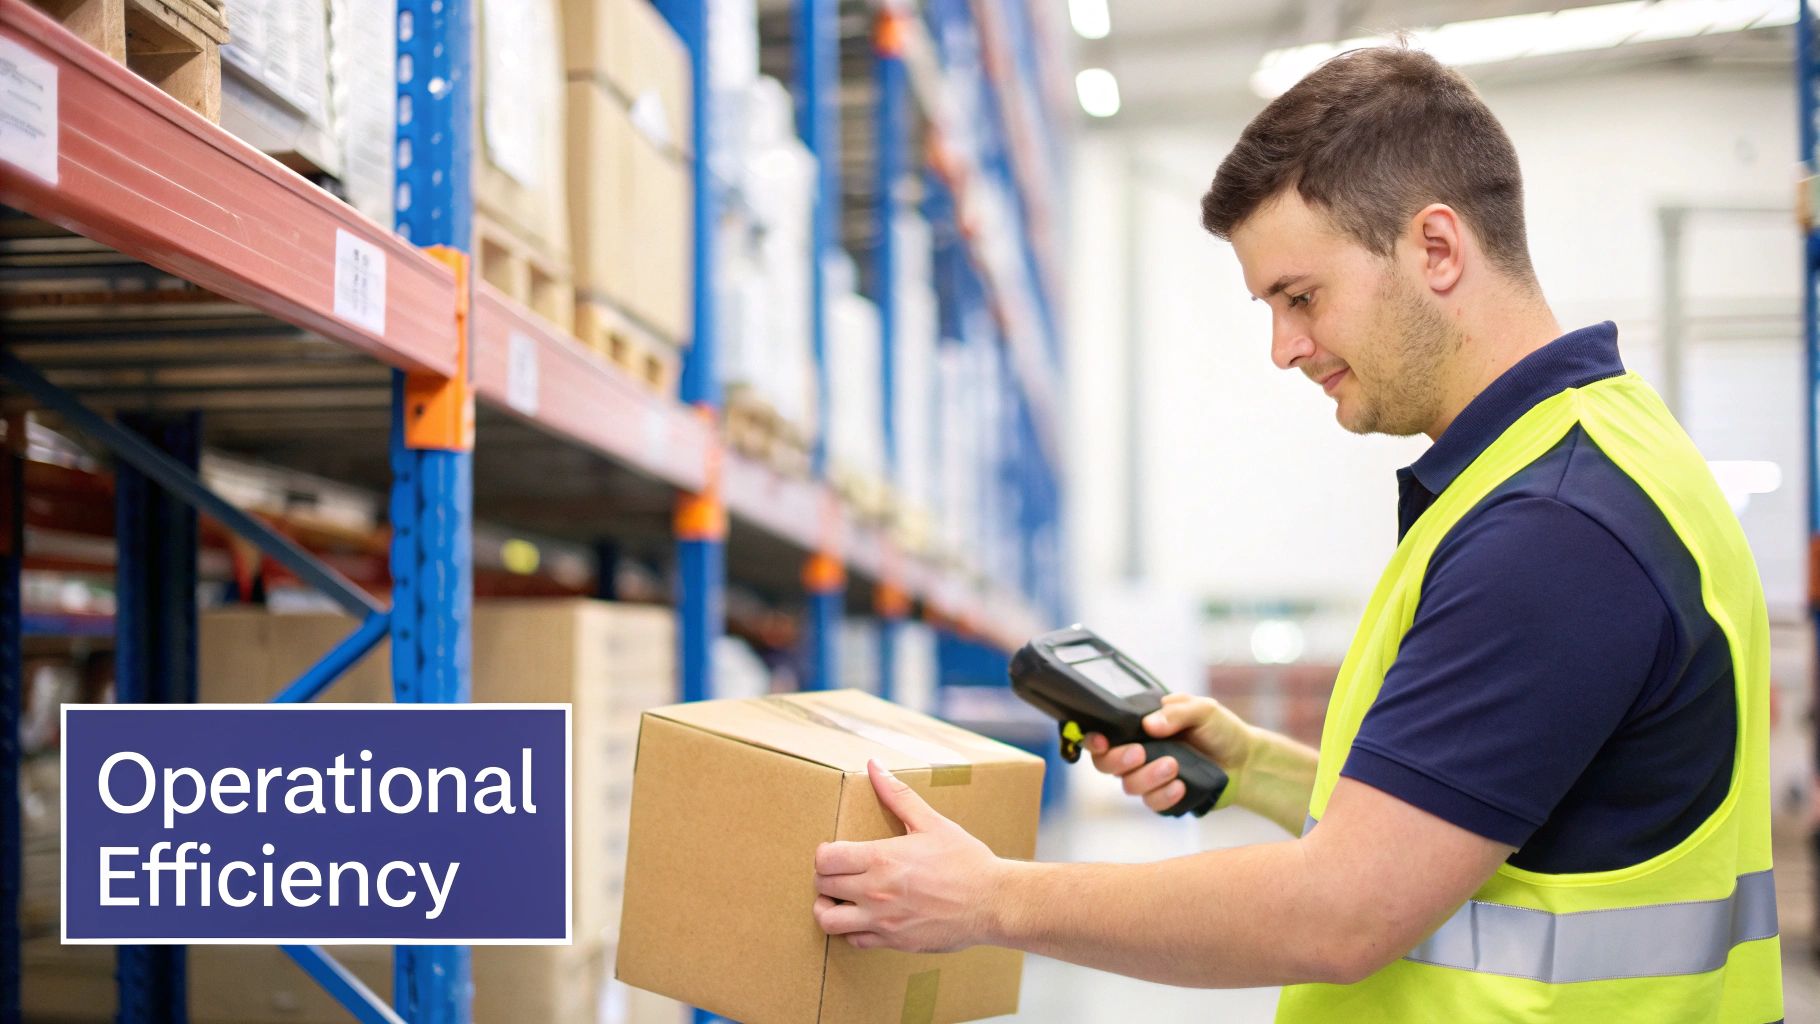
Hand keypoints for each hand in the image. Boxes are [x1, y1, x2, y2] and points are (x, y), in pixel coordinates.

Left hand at [812, 759, 1005, 952]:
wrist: (992, 902)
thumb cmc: (965, 860)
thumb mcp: (932, 823)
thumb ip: (898, 796)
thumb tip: (874, 766)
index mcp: (882, 859)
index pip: (825, 859)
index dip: (823, 854)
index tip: (833, 851)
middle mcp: (876, 891)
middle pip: (822, 885)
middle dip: (824, 877)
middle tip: (836, 872)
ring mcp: (883, 920)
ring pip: (828, 920)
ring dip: (827, 908)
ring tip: (838, 899)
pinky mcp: (894, 941)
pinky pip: (855, 941)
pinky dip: (852, 929)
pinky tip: (865, 916)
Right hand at [1086, 693, 1254, 812]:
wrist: (1245, 761)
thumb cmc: (1221, 729)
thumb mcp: (1203, 710)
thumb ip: (1176, 712)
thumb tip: (1149, 725)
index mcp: (1140, 728)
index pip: (1105, 734)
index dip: (1094, 740)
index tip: (1101, 741)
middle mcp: (1139, 753)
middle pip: (1106, 764)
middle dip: (1119, 760)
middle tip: (1140, 753)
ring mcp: (1150, 778)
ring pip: (1129, 785)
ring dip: (1148, 776)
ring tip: (1174, 766)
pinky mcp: (1164, 798)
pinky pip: (1152, 803)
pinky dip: (1164, 795)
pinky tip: (1181, 786)